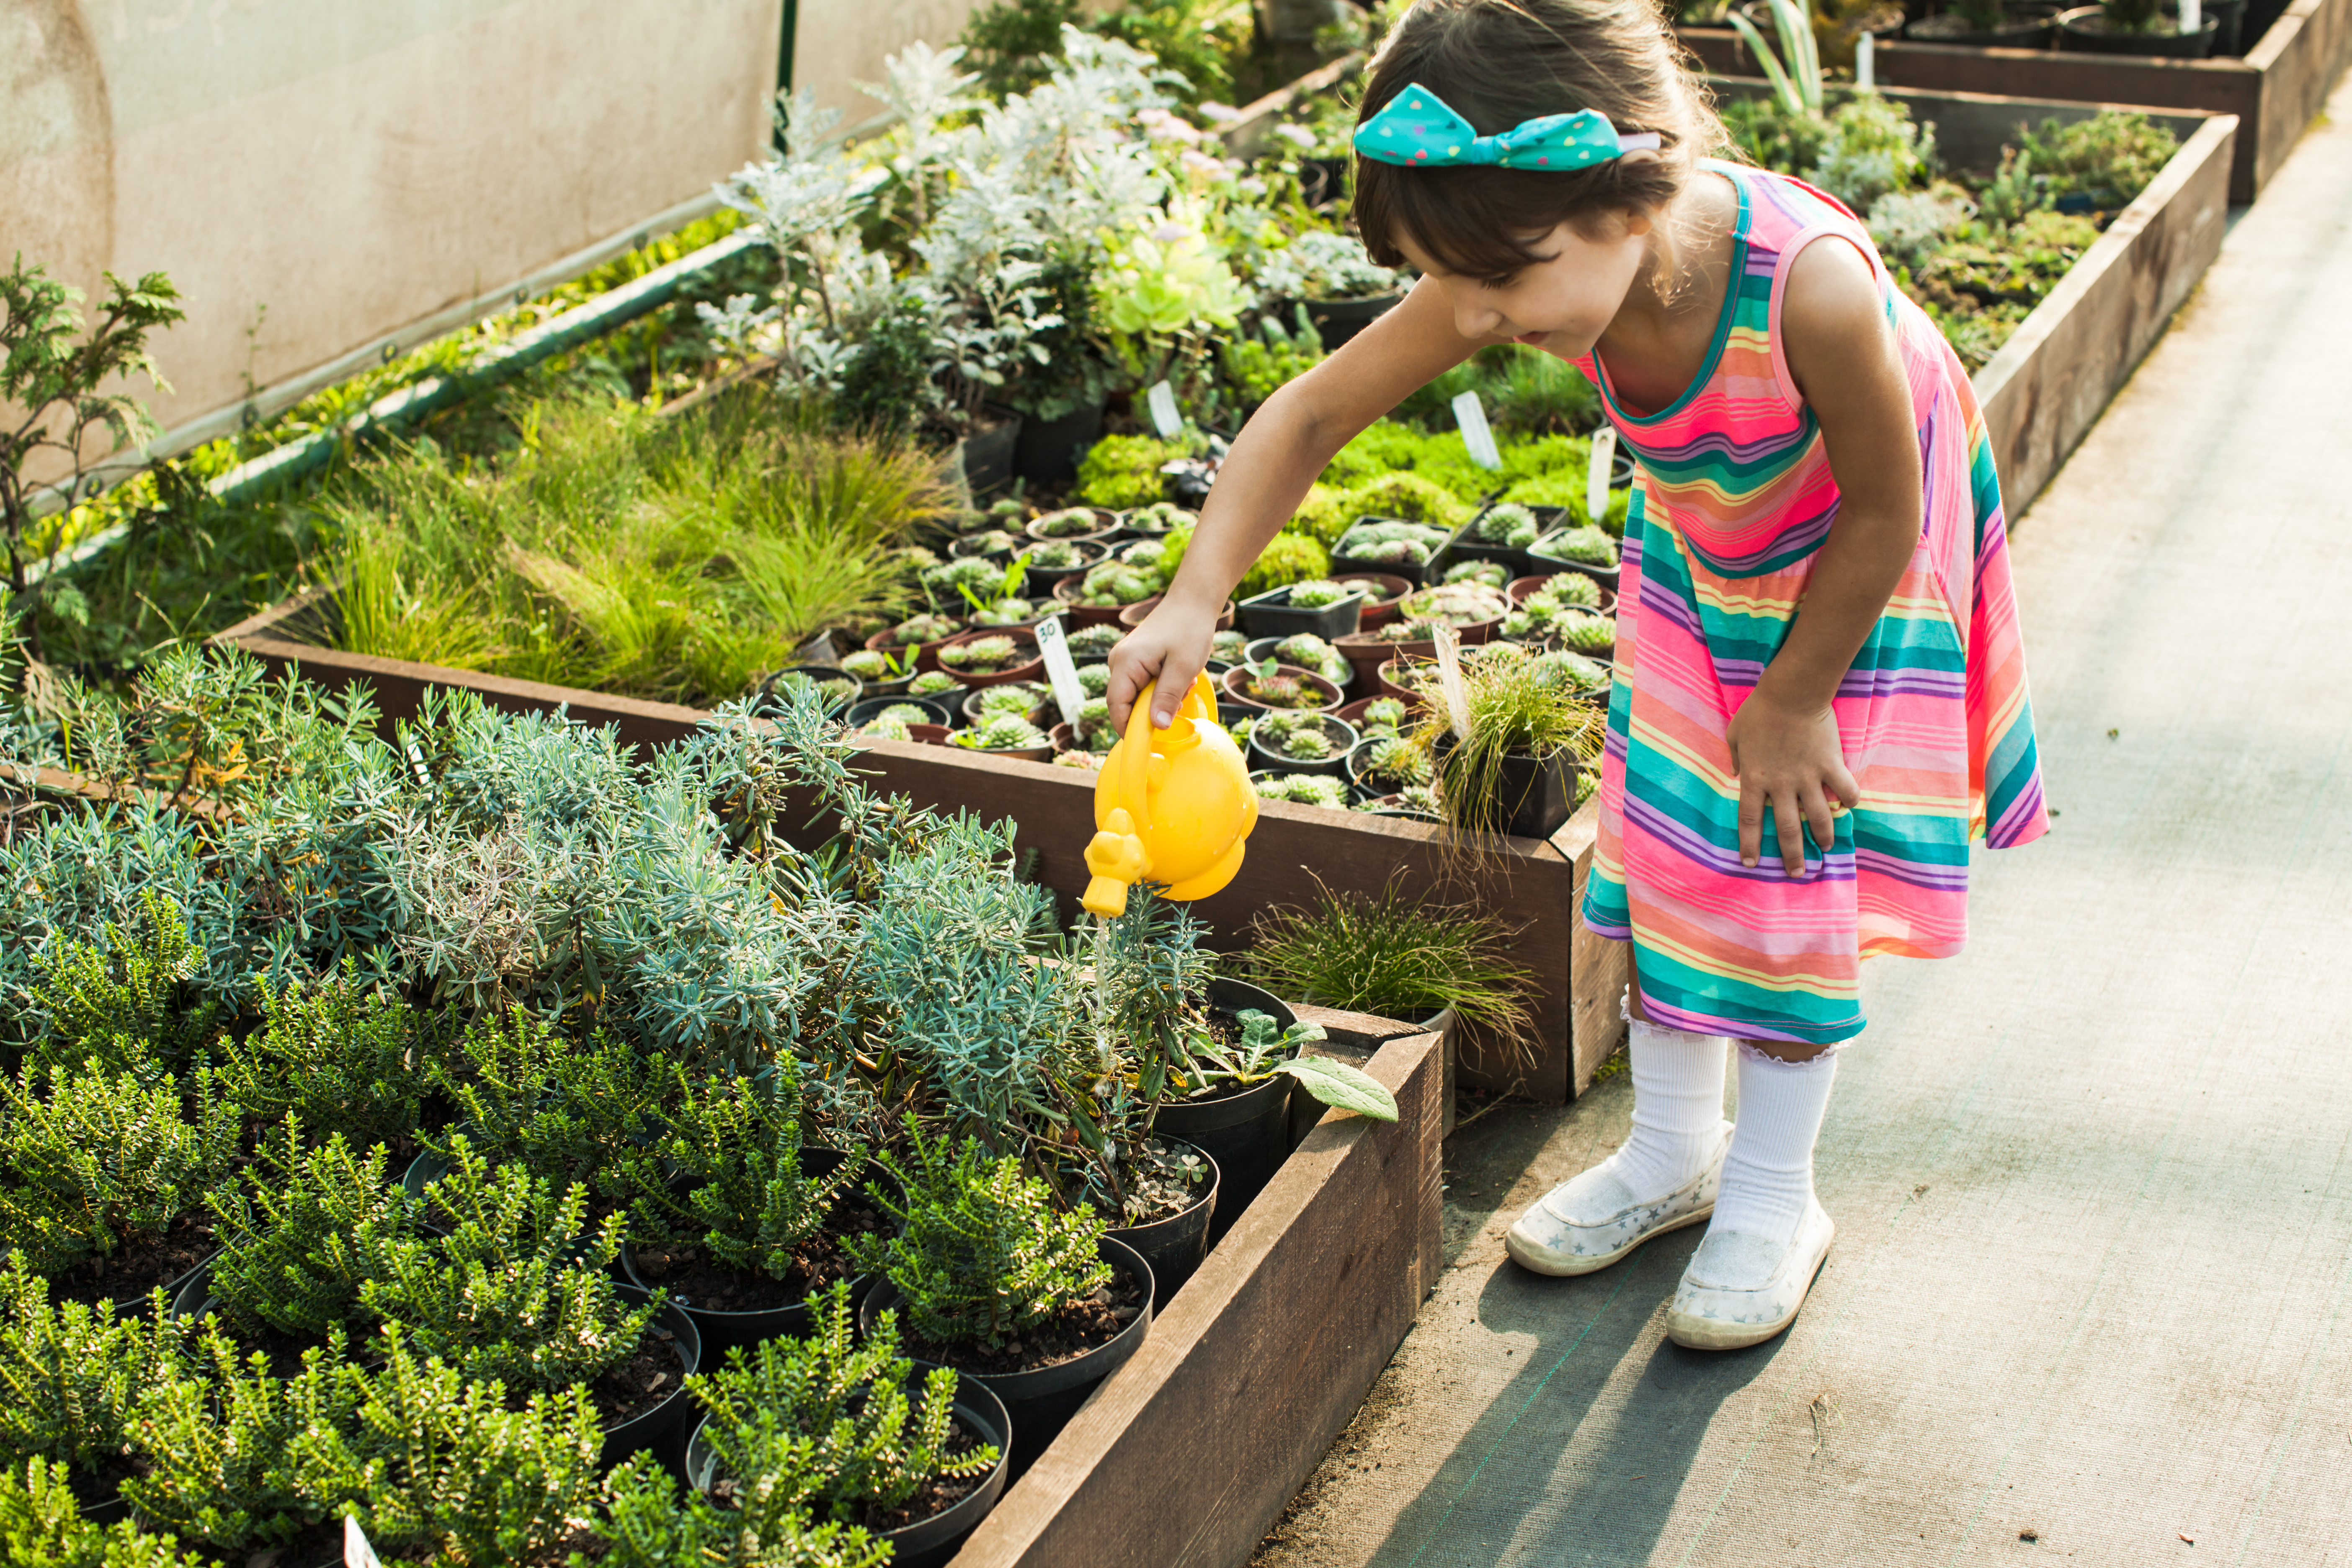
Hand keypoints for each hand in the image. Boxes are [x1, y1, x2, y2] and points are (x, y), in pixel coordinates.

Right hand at [1107, 594, 1217, 733]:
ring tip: (1184, 681)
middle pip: (1126, 704)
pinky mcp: (1134, 661)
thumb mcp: (1184, 667)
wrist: (1193, 602)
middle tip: (1181, 696)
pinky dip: (1162, 688)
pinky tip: (1179, 676)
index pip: (1116, 706)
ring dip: (1162, 698)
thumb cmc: (1190, 628)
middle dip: (1154, 709)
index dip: (1129, 729)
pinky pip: (1143, 686)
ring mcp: (1125, 661)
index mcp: (1126, 662)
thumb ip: (1167, 697)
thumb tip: (1156, 726)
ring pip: (1137, 696)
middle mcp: (1118, 662)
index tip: (1148, 743)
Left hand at [1725, 690, 1858, 875]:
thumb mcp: (1735, 734)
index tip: (1750, 862)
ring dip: (1823, 837)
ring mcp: (1808, 776)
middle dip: (1791, 855)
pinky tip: (1849, 808)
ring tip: (1826, 849)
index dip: (1749, 844)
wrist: (1792, 693)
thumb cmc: (1759, 711)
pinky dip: (1849, 801)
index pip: (1749, 820)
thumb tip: (1736, 774)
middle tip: (1796, 873)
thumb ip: (1735, 758)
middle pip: (1785, 828)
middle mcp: (1781, 784)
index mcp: (1754, 779)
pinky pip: (1845, 790)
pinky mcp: (1831, 765)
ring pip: (1817, 817)